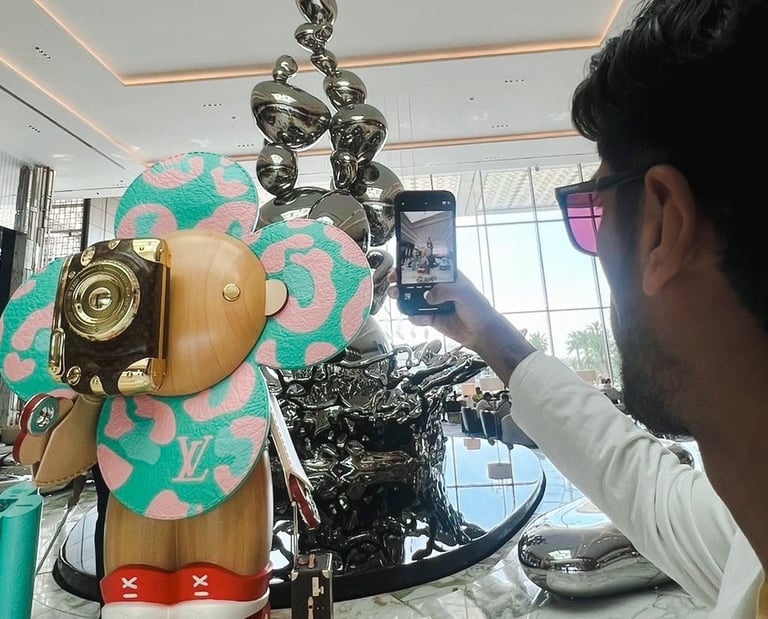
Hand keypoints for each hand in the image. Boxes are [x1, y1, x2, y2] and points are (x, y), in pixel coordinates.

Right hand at [387, 270, 535, 381]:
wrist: (481, 332)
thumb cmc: (478, 308)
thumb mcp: (464, 292)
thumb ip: (445, 290)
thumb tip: (428, 296)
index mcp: (446, 276)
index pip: (427, 266)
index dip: (412, 264)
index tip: (401, 266)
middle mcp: (437, 288)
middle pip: (414, 282)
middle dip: (401, 280)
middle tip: (393, 281)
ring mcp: (433, 303)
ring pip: (412, 298)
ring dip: (402, 298)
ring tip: (396, 297)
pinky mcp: (430, 317)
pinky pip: (416, 316)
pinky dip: (414, 317)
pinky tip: (418, 317)